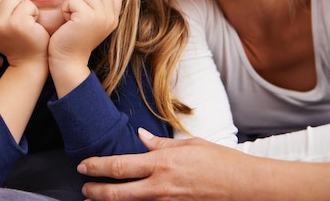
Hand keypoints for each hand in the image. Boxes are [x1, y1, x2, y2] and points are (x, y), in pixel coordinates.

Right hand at [0, 0, 49, 65]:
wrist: (30, 62)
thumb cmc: (15, 40)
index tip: (3, 16)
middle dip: (9, 3)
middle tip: (16, 19)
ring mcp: (2, 24)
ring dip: (22, 6)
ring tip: (24, 21)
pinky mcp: (18, 23)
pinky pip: (27, 3)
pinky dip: (33, 11)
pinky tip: (33, 24)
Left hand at [50, 0, 121, 63]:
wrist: (68, 61)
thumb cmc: (74, 39)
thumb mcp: (93, 21)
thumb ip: (99, 5)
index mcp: (114, 17)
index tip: (87, 12)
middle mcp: (110, 16)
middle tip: (78, 12)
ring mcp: (101, 16)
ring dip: (74, 2)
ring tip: (73, 18)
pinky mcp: (87, 17)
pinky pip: (73, 0)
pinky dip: (66, 9)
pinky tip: (68, 23)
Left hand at [78, 128, 242, 199]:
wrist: (245, 187)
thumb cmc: (220, 162)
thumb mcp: (188, 145)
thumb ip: (159, 144)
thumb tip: (140, 137)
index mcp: (161, 164)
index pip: (119, 166)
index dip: (97, 167)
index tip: (84, 166)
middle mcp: (160, 186)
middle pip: (118, 193)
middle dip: (96, 192)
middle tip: (84, 189)